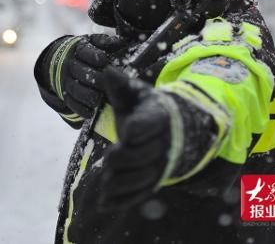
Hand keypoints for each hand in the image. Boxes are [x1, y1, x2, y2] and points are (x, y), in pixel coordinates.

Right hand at [59, 35, 123, 117]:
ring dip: (87, 95)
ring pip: (75, 88)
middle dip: (94, 78)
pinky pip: (71, 103)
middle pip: (80, 71)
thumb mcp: (94, 42)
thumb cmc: (86, 52)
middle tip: (107, 84)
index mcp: (78, 49)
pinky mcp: (65, 94)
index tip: (104, 61)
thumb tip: (122, 42)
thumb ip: (106, 42)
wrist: (62, 60)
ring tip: (98, 99)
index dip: (95, 56)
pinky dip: (80, 109)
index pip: (85, 51)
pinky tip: (90, 112)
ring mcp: (66, 80)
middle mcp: (70, 64)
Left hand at [98, 65, 170, 209]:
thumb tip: (107, 70)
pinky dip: (121, 200)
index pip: (152, 123)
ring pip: (142, 179)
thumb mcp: (134, 95)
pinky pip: (138, 195)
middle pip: (144, 155)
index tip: (128, 128)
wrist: (169, 131)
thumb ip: (120, 86)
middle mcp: (162, 143)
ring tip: (106, 181)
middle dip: (126, 158)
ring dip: (122, 182)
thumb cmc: (144, 110)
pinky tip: (104, 203)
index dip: (140, 127)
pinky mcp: (151, 182)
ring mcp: (158, 165)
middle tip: (111, 157)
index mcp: (158, 117)